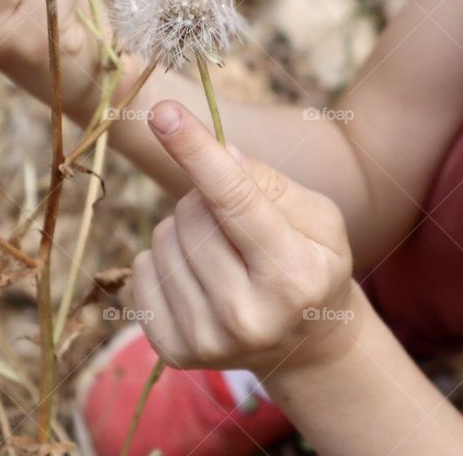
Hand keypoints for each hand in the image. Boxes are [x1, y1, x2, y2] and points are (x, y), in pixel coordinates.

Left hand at [133, 101, 358, 376]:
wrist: (307, 347)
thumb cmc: (316, 266)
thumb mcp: (321, 220)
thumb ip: (272, 184)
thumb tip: (219, 152)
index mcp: (292, 276)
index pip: (235, 201)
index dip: (197, 152)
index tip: (163, 112)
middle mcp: (246, 315)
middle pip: (191, 212)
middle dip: (207, 200)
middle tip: (238, 226)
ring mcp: (205, 339)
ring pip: (162, 237)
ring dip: (187, 230)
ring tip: (224, 255)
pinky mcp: (172, 350)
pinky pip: (141, 269)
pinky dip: (167, 259)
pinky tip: (201, 279)